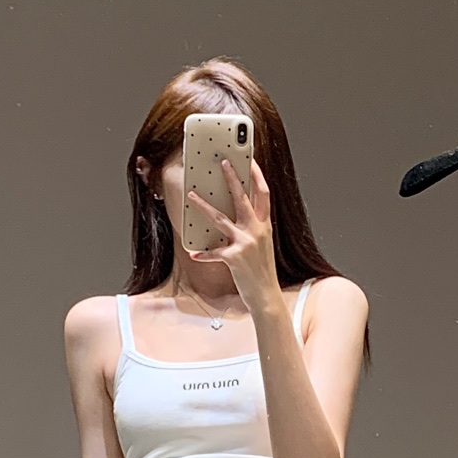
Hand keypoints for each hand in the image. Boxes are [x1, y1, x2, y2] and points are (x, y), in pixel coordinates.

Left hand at [187, 158, 276, 304]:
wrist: (266, 296)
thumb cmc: (262, 272)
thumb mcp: (262, 246)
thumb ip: (253, 230)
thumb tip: (237, 216)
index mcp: (265, 226)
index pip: (264, 194)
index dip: (258, 176)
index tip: (251, 161)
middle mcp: (257, 231)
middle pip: (243, 198)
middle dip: (232, 178)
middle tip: (223, 163)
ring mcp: (245, 243)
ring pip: (220, 219)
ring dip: (204, 206)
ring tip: (191, 195)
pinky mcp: (234, 257)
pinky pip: (214, 252)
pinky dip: (203, 253)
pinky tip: (194, 253)